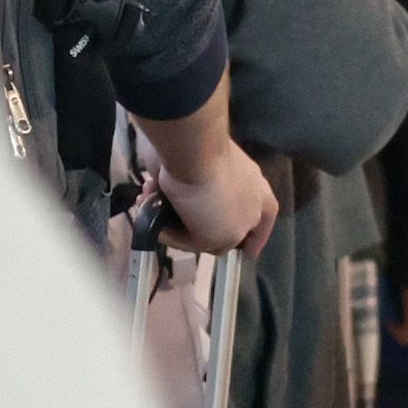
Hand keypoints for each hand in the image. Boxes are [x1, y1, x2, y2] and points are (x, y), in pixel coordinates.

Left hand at [155, 149, 277, 258]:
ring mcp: (214, 174)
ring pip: (190, 208)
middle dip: (193, 232)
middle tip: (175, 236)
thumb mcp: (221, 237)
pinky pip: (173, 190)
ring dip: (168, 216)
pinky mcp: (188, 163)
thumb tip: (199, 236)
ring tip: (151, 215)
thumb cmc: (213, 199)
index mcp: (261, 204)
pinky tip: (146, 199)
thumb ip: (217, 245)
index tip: (248, 254)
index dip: (254, 241)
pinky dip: (159, 197)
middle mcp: (240, 189)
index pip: (261, 227)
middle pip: (219, 221)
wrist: (190, 154)